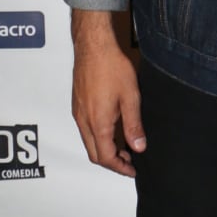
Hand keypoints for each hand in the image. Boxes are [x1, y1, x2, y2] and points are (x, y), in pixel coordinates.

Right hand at [71, 12, 144, 176]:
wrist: (93, 46)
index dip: (120, 167)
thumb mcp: (130, 97)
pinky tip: (114, 130)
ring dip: (105, 149)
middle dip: (112, 162)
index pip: (105, 157)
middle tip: (131, 162)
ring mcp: (78, 113)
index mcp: (97, 122)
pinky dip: (99, 137)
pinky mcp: (77, 105)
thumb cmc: (112, 67)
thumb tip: (139, 147)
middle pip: (94, 154)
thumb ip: (134, 125)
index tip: (133, 170)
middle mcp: (83, 121)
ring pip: (89, 142)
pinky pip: (86, 130)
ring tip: (125, 146)